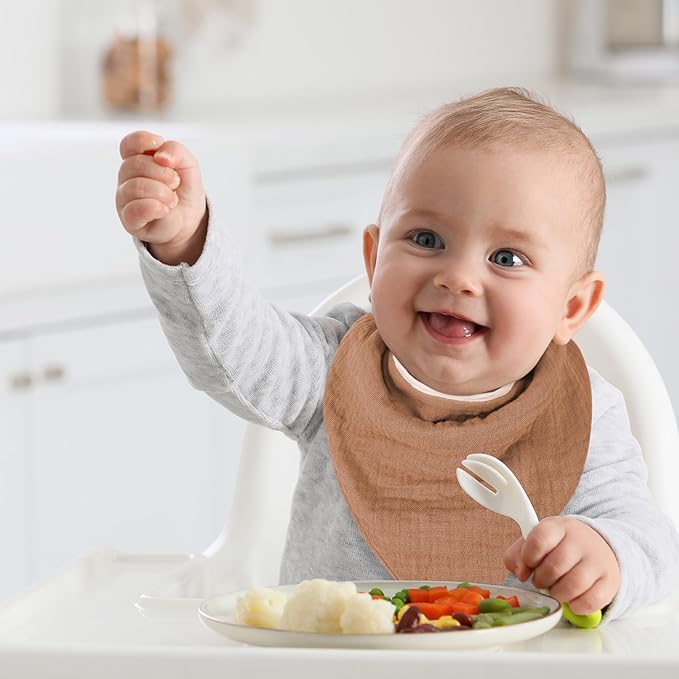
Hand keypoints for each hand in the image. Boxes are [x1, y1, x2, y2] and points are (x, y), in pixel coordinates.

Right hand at [116, 130, 207, 264]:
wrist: (189, 220)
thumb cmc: (183, 190)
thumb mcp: (188, 165)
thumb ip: (176, 151)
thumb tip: (161, 155)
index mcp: (137, 159)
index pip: (128, 144)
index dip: (143, 141)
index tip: (159, 146)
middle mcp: (127, 177)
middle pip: (134, 164)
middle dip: (162, 172)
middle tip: (176, 182)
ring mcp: (125, 198)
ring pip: (135, 187)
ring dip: (162, 192)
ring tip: (172, 199)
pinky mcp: (129, 219)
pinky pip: (135, 210)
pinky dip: (154, 208)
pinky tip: (165, 210)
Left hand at [503, 516, 619, 614]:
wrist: (597, 546)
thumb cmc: (559, 546)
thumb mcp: (536, 541)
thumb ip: (518, 554)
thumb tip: (519, 571)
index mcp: (558, 527)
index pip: (539, 539)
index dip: (528, 556)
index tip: (528, 564)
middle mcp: (580, 541)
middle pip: (555, 566)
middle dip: (541, 579)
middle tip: (540, 580)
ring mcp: (598, 560)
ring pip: (573, 585)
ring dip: (557, 594)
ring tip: (554, 590)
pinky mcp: (610, 581)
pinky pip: (592, 601)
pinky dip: (577, 606)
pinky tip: (571, 600)